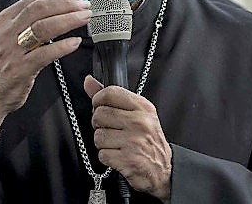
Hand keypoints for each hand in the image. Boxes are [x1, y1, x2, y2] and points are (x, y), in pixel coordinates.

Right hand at [0, 0, 91, 122]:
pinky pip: (45, 53)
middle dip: (67, 5)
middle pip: (40, 9)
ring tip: (84, 19)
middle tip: (85, 6)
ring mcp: (12, 50)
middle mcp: (6, 32)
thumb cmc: (2, 66)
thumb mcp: (6, 38)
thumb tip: (53, 10)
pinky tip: (75, 43)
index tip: (75, 1)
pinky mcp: (20, 68)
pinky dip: (63, 46)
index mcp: (3, 21)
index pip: (33, 1)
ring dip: (69, 20)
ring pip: (44, 27)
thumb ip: (24, 24)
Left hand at [84, 76, 171, 202]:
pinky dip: (107, 157)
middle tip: (111, 130)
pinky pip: (102, 154)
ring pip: (98, 136)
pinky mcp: (128, 160)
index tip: (99, 107)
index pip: (110, 93)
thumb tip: (88, 81)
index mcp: (143, 107)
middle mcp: (140, 122)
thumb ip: (112, 97)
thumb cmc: (148, 140)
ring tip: (117, 144)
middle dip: (99, 125)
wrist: (163, 170)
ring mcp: (134, 141)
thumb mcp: (137, 114)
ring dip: (103, 143)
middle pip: (99, 115)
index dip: (98, 100)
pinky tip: (119, 156)